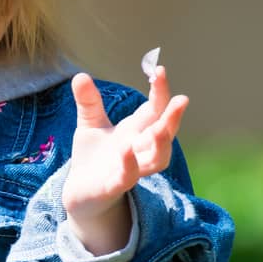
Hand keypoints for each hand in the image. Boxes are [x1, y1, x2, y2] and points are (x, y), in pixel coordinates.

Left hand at [64, 67, 188, 254]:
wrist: (80, 191)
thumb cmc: (93, 156)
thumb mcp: (89, 124)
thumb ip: (89, 101)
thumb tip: (80, 75)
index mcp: (136, 131)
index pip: (155, 110)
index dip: (160, 92)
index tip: (158, 70)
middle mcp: (140, 149)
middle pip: (165, 134)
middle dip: (174, 118)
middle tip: (182, 100)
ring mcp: (131, 169)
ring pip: (157, 160)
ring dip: (161, 144)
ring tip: (160, 128)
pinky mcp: (114, 186)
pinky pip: (128, 178)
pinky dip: (130, 165)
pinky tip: (126, 150)